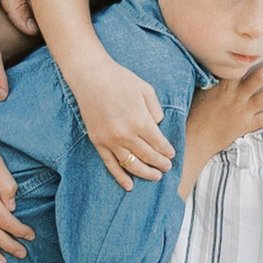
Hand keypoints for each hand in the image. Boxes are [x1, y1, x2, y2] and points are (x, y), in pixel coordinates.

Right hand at [74, 53, 176, 185]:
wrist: (91, 77)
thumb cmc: (120, 80)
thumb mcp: (146, 90)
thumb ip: (155, 111)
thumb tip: (158, 126)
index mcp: (140, 121)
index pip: (159, 144)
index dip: (167, 152)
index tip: (171, 155)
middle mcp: (126, 135)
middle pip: (148, 156)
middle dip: (160, 164)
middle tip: (167, 168)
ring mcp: (110, 141)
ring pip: (131, 165)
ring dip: (145, 173)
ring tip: (155, 176)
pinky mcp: (98, 142)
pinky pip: (111, 165)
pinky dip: (120, 177)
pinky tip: (129, 185)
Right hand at [186, 59, 262, 155]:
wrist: (195, 137)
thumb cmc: (196, 112)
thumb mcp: (201, 89)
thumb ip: (213, 76)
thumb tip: (218, 61)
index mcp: (225, 85)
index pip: (242, 66)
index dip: (253, 56)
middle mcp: (237, 96)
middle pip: (260, 78)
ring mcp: (244, 111)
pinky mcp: (247, 125)